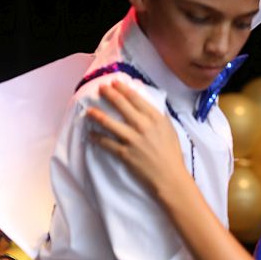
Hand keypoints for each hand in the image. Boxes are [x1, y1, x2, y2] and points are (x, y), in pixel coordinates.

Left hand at [87, 80, 186, 198]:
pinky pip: (106, 143)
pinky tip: (90, 134)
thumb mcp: (169, 130)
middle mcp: (142, 125)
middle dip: (108, 94)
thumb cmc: (172, 154)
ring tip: (89, 111)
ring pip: (109, 123)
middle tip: (100, 89)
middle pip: (121, 105)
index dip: (122, 89)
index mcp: (155, 118)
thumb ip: (157, 117)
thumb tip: (146, 106)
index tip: (114, 83)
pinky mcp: (124, 153)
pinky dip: (97, 138)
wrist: (170, 177)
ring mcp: (132, 139)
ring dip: (97, 115)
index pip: (135, 98)